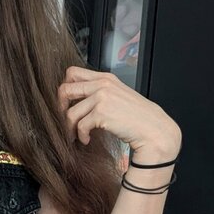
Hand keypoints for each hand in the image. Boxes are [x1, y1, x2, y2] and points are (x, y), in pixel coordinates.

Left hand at [58, 66, 181, 155]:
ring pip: (70, 112)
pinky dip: (81, 136)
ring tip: (75, 135)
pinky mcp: (102, 113)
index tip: (66, 103)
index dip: (65, 88)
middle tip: (64, 120)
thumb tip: (76, 100)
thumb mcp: (118, 96)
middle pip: (65, 89)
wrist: (154, 130)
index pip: (72, 72)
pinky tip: (86, 140)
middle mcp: (102, 84)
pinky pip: (80, 125)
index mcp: (105, 78)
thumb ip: (99, 93)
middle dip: (60, 108)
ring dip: (69, 127)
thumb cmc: (136, 117)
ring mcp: (102, 97)